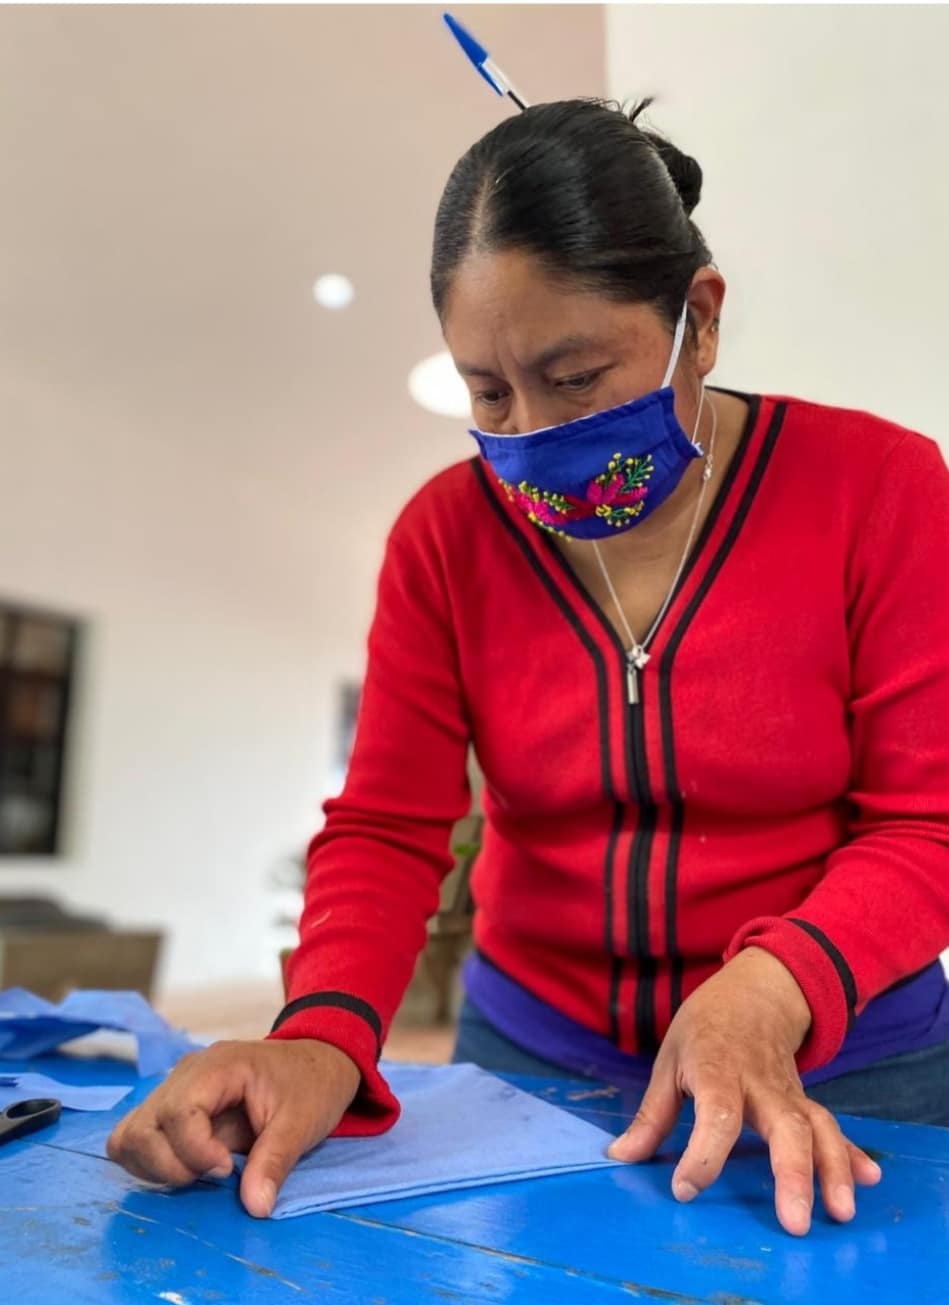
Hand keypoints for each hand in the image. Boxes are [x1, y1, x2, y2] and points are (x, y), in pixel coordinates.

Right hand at [107, 1038, 360, 1217]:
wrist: (317, 1062)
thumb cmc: (311, 1084)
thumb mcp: (303, 1122)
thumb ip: (275, 1162)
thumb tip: (254, 1208)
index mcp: (219, 1067)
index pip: (177, 1111)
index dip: (194, 1150)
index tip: (226, 1169)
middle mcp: (186, 1074)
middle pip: (143, 1126)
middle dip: (170, 1165)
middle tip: (214, 1175)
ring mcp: (174, 1091)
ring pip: (129, 1135)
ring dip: (155, 1167)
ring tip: (198, 1174)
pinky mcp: (172, 1111)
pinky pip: (137, 1139)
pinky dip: (152, 1164)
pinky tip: (189, 1170)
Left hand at [607, 947, 881, 1235]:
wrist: (753, 993)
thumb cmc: (703, 1030)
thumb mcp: (669, 1060)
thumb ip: (652, 1115)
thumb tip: (620, 1157)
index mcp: (718, 1069)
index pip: (717, 1113)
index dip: (703, 1154)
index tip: (685, 1188)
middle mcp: (760, 1082)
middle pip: (785, 1124)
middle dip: (793, 1173)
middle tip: (794, 1221)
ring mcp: (789, 1091)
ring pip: (819, 1127)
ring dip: (833, 1168)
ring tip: (840, 1212)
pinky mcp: (805, 1100)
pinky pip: (832, 1126)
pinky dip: (852, 1153)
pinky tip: (870, 1180)